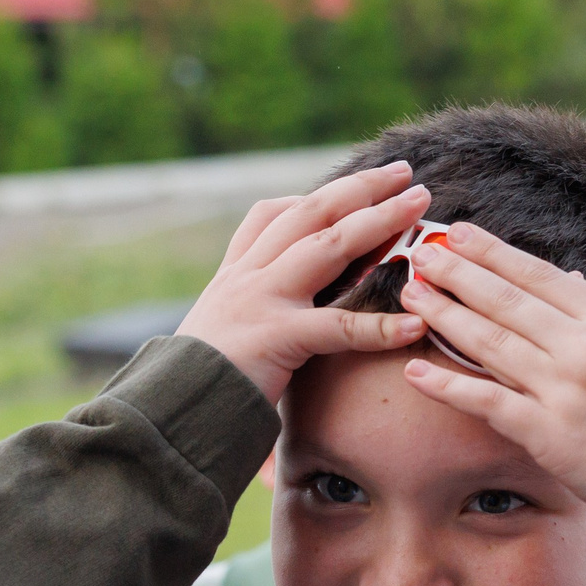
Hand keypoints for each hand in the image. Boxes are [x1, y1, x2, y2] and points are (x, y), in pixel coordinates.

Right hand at [175, 163, 431, 401]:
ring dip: (379, 220)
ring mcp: (261, 300)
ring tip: (420, 206)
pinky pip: (338, 327)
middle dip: (360, 188)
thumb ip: (244, 317)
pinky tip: (415, 325)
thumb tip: (275, 325)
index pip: (270, 216)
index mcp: (233, 275)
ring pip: (328, 246)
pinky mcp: (276, 337)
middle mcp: (247, 276)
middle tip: (404, 173)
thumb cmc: (193, 387)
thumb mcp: (216, 335)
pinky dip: (380, 327)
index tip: (353, 188)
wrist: (166, 412)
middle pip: (310, 213)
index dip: (314, 198)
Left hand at [389, 224, 585, 550]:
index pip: (541, 275)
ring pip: (490, 342)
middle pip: (506, 299)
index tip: (458, 234)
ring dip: (443, 315)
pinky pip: (488, 404)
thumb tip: (580, 288)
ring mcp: (569, 390)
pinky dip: (447, 385)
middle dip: (455, 272)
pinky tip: (414, 371)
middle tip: (416, 252)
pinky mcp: (556, 438)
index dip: (493, 253)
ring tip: (409, 294)